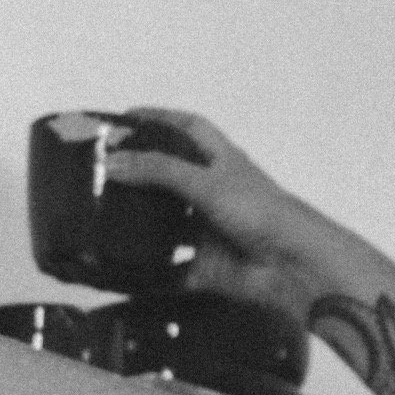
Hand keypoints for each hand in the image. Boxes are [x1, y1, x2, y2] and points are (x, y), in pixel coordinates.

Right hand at [96, 110, 322, 320]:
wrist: (295, 266)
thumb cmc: (258, 211)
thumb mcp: (208, 182)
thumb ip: (160, 171)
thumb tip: (112, 162)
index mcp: (222, 163)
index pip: (189, 129)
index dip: (161, 118)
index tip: (127, 117)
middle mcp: (214, 195)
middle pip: (172, 180)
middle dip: (141, 177)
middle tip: (100, 176)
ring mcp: (211, 233)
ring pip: (169, 229)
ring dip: (141, 228)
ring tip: (101, 223)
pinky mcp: (208, 269)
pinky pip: (172, 274)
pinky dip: (150, 277)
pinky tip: (121, 275)